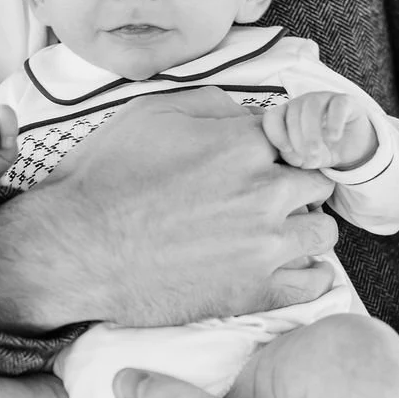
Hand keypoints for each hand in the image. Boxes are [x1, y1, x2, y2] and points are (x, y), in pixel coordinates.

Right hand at [0, 87, 339, 330]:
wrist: (76, 249)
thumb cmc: (106, 178)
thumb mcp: (153, 113)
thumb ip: (214, 105)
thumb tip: (250, 116)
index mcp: (243, 143)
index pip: (297, 135)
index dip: (281, 147)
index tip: (270, 158)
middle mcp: (264, 190)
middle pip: (316, 182)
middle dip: (294, 185)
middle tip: (266, 196)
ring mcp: (264, 244)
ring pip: (322, 230)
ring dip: (303, 226)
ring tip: (274, 232)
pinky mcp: (256, 291)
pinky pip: (315, 281)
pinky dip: (308, 272)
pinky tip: (285, 266)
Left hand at [263, 92, 376, 170]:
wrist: (353, 147)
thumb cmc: (323, 150)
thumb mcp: (306, 158)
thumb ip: (294, 157)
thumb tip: (293, 157)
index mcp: (287, 115)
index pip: (272, 117)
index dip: (276, 133)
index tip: (286, 150)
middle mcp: (302, 103)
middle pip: (293, 113)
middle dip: (298, 139)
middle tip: (307, 157)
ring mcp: (323, 98)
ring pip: (311, 107)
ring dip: (312, 132)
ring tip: (316, 151)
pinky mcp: (344, 100)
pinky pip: (337, 106)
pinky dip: (334, 122)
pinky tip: (334, 138)